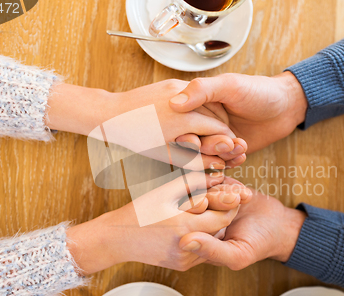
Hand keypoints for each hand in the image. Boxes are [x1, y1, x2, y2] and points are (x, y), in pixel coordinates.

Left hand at [46, 81, 246, 168]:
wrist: (112, 113)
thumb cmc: (137, 138)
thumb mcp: (166, 155)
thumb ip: (195, 160)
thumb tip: (218, 166)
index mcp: (185, 119)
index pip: (219, 129)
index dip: (228, 141)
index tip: (231, 149)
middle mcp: (185, 100)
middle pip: (217, 114)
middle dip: (224, 129)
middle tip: (226, 143)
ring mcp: (178, 87)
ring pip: (208, 102)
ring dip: (215, 116)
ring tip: (213, 132)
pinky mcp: (172, 82)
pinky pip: (196, 94)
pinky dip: (202, 106)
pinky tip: (198, 118)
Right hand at [66, 174, 252, 274]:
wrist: (116, 239)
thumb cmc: (139, 211)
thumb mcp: (165, 191)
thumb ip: (194, 181)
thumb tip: (218, 175)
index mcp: (185, 226)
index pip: (224, 217)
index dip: (230, 204)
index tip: (233, 193)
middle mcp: (188, 247)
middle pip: (220, 230)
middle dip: (223, 214)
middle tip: (225, 199)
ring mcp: (185, 260)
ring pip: (212, 241)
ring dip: (214, 227)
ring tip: (208, 211)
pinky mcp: (181, 265)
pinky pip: (201, 250)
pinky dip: (203, 237)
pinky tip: (195, 224)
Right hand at [170, 72, 307, 153]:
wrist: (285, 107)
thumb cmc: (257, 90)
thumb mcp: (229, 85)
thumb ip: (201, 90)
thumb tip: (173, 103)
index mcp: (196, 104)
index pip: (179, 124)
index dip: (184, 135)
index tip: (193, 141)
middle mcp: (202, 122)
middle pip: (192, 144)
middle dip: (207, 147)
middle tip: (226, 143)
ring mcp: (214, 138)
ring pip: (206, 156)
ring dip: (221, 155)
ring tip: (240, 146)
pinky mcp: (227, 151)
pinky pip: (220, 163)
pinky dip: (230, 162)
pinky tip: (242, 155)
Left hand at [178, 190, 305, 269]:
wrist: (278, 226)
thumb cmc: (256, 246)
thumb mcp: (236, 255)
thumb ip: (211, 251)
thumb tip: (182, 244)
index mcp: (195, 235)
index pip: (182, 220)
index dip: (193, 210)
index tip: (206, 204)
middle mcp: (199, 216)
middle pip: (191, 199)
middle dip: (211, 197)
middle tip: (231, 200)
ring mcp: (210, 199)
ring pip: (204, 186)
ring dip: (224, 190)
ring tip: (243, 198)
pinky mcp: (221, 185)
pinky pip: (217, 177)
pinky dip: (231, 184)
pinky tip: (246, 195)